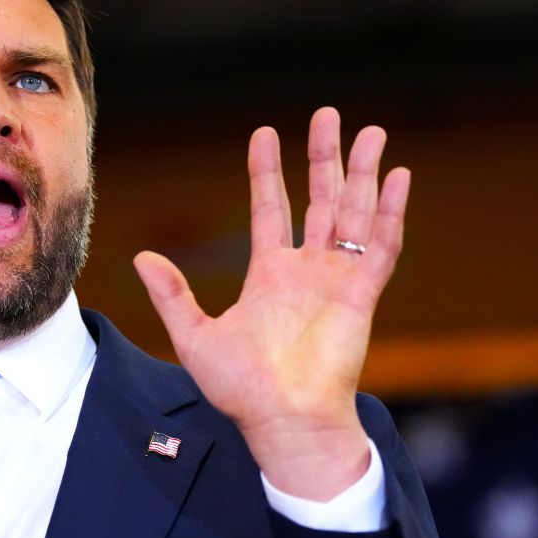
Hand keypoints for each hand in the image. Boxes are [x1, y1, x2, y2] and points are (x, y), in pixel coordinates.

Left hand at [133, 107, 410, 499]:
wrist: (282, 422)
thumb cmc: (241, 389)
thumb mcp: (193, 335)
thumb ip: (172, 294)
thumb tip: (141, 257)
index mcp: (270, 274)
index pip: (270, 208)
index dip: (267, 172)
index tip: (265, 133)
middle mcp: (307, 270)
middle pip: (319, 199)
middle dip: (324, 157)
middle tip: (328, 115)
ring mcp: (337, 280)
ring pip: (353, 213)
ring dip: (362, 173)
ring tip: (371, 132)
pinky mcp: (362, 295)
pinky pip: (380, 246)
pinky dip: (390, 212)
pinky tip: (396, 177)